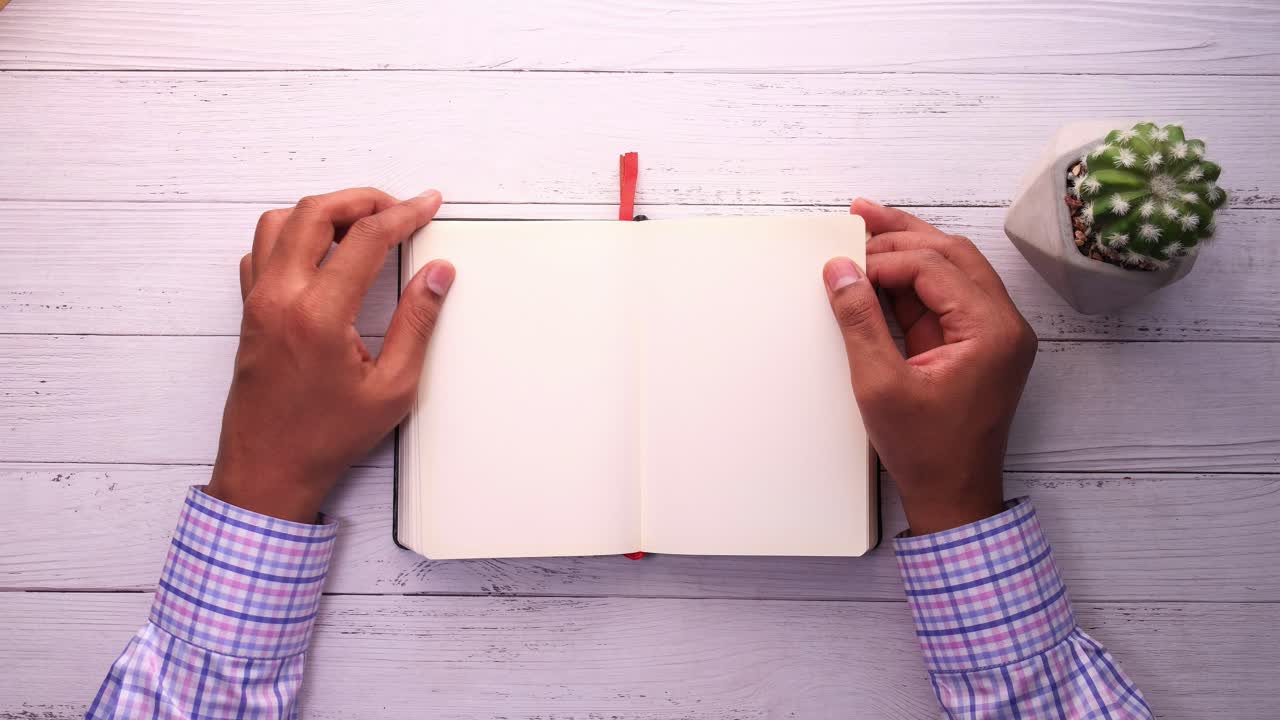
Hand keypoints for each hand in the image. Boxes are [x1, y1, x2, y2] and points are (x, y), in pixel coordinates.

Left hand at [207, 187, 455, 522]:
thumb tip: (437, 276)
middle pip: (317, 212)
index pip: (366, 238)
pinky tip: (320, 253)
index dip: (404, 213)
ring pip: (281, 221)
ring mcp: (257, 302)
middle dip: (363, 199)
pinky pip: (261, 250)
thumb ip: (417, 324)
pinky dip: (291, 235)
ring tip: (361, 224)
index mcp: (319, 315)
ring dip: (324, 211)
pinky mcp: (248, 311)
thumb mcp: (392, 388)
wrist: (268, 469)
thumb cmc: (324, 438)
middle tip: (397, 207)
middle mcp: (280, 298)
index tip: (427, 205)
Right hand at [824, 199, 1036, 535]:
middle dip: (903, 234)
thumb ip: (861, 322)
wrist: (955, 497)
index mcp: (991, 331)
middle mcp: (1004, 324)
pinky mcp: (978, 345)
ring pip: (953, 269)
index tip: (844, 263)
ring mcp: (994, 334)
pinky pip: (947, 297)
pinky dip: (914, 281)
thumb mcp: (881, 386)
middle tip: (859, 214)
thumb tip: (840, 271)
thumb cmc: (926, 452)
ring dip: (911, 249)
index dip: (886, 258)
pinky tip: (881, 270)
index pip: (936, 267)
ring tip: (868, 227)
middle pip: (953, 254)